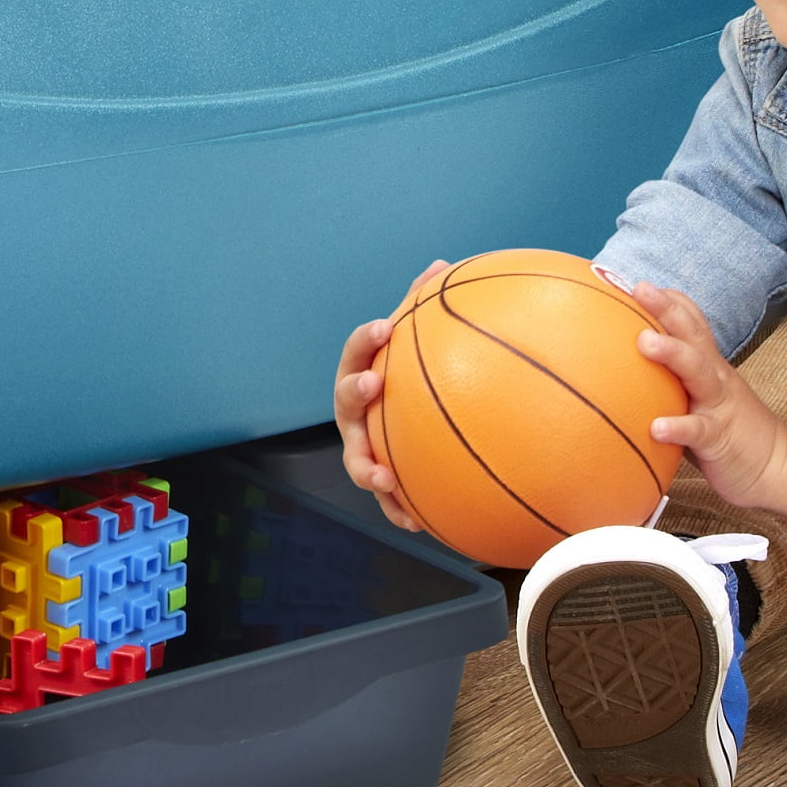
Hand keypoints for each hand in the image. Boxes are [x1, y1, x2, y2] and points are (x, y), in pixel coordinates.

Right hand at [334, 262, 445, 532]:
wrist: (407, 422)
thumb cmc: (408, 377)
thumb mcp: (414, 343)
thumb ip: (422, 307)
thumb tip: (441, 263)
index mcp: (363, 374)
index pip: (357, 351)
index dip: (366, 339)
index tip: (387, 327)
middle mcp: (356, 412)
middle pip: (345, 403)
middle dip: (355, 392)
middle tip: (373, 384)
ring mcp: (363, 446)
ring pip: (357, 460)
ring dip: (368, 468)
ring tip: (386, 477)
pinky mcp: (382, 480)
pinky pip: (386, 500)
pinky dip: (398, 510)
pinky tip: (419, 523)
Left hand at [632, 285, 786, 510]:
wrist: (777, 465)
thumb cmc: (729, 429)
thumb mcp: (702, 396)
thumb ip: (673, 380)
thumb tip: (624, 369)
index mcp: (708, 364)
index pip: (691, 320)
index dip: (668, 299)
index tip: (635, 281)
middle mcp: (714, 375)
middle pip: (692, 332)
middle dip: (666, 307)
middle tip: (639, 287)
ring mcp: (718, 403)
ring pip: (697, 370)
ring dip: (671, 352)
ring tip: (644, 341)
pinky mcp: (719, 437)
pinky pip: (698, 429)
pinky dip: (678, 427)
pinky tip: (656, 428)